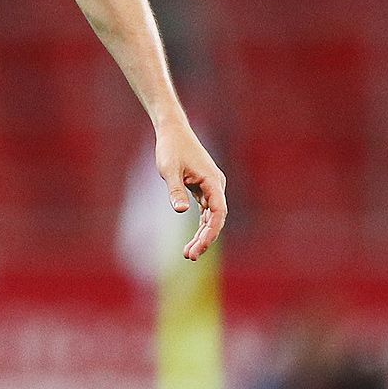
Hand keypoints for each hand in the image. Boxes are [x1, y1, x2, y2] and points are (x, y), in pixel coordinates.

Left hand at [155, 121, 226, 260]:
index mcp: (213, 181)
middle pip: (216, 218)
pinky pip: (206, 211)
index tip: (200, 246)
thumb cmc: (171, 148)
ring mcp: (211, 187)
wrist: (173, 132)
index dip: (211, 232)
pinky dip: (200, 225)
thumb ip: (175, 189)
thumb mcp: (169, 169)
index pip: (218, 212)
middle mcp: (216, 186)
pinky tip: (193, 240)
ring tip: (189, 254)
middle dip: (205, 239)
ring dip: (202, 235)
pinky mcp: (204, 188)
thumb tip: (180, 210)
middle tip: (190, 256)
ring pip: (211, 217)